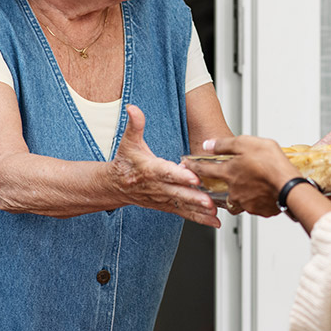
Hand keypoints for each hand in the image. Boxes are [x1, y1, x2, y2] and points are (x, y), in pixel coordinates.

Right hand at [109, 105, 219, 227]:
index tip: (193, 177)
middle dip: (193, 197)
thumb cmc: (125, 162)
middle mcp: (156, 186)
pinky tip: (214, 222)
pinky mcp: (167, 206)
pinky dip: (199, 219)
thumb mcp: (128, 142)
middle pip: (177, 193)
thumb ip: (135, 125)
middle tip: (209, 201)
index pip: (165, 172)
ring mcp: (162, 198)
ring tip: (214, 213)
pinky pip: (184, 213)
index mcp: (149, 169)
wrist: (115, 186)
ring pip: (182, 205)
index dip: (179, 176)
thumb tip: (133, 108)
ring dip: (198, 210)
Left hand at [185, 135, 300, 216]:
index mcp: (229, 173)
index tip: (186, 165)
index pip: (204, 170)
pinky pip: (253, 206)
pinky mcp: (258, 210)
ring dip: (240, 194)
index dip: (193, 166)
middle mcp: (233, 190)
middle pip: (219, 190)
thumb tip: (208, 144)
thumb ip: (225, 144)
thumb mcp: (246, 143)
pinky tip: (264, 193)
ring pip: (236, 200)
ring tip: (250, 186)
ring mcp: (245, 202)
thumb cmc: (272, 163)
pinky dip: (256, 201)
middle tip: (227, 180)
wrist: (289, 186)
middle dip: (219, 186)